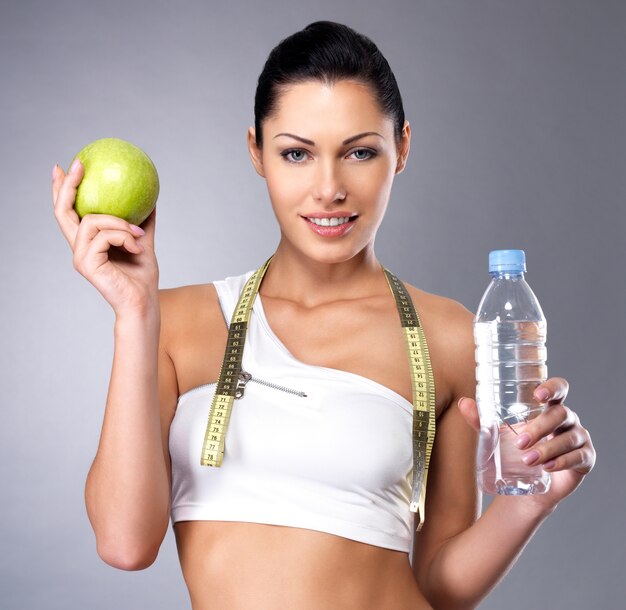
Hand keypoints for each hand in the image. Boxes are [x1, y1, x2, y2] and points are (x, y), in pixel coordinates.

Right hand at [52, 160, 158, 316]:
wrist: (144, 301)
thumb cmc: (142, 277)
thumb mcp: (144, 242)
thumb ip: (143, 223)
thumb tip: (151, 199)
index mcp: (89, 242)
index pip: (69, 212)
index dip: (64, 189)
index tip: (68, 166)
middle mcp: (79, 248)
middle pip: (62, 212)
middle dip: (67, 185)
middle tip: (78, 164)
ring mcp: (80, 256)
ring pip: (92, 221)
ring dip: (120, 223)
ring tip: (139, 235)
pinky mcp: (87, 264)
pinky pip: (104, 236)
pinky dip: (125, 237)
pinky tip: (137, 246)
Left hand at [458, 377, 595, 509]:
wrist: (526, 486)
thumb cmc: (513, 452)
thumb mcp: (496, 435)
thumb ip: (480, 420)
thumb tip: (463, 403)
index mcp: (547, 407)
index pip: (558, 388)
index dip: (552, 387)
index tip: (539, 394)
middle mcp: (566, 419)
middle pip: (560, 414)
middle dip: (540, 428)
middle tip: (519, 443)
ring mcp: (578, 437)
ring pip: (568, 437)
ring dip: (548, 448)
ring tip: (527, 460)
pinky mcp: (585, 458)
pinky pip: (579, 457)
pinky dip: (563, 461)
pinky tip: (548, 467)